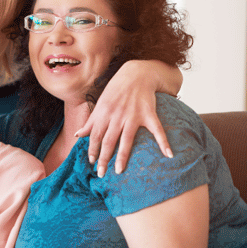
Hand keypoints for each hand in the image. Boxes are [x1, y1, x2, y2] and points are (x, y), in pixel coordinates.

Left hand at [75, 60, 172, 175]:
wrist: (137, 74)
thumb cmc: (116, 90)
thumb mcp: (100, 103)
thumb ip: (91, 121)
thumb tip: (78, 135)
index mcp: (104, 114)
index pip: (96, 135)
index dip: (93, 149)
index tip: (92, 163)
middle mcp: (117, 116)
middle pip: (108, 141)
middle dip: (103, 158)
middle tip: (101, 173)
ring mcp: (133, 115)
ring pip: (126, 139)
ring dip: (122, 156)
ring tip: (118, 170)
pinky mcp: (149, 114)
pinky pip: (157, 130)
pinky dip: (164, 142)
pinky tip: (168, 155)